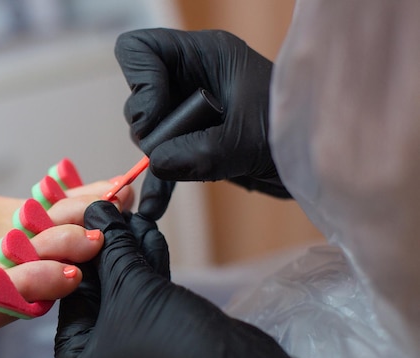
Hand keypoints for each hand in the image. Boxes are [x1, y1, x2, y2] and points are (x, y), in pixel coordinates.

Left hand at [55, 201, 382, 357]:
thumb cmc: (177, 348)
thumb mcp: (136, 293)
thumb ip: (113, 250)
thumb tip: (95, 211)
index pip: (72, 298)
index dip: (81, 253)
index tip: (89, 215)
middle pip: (101, 297)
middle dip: (111, 251)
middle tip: (116, 211)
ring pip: (128, 297)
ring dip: (133, 256)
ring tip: (137, 217)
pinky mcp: (168, 349)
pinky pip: (150, 306)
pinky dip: (151, 274)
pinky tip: (151, 239)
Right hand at [115, 28, 290, 215]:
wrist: (318, 166)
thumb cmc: (296, 135)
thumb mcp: (247, 140)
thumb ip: (199, 152)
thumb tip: (156, 164)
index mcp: (205, 55)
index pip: (141, 51)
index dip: (139, 84)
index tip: (156, 120)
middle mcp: (192, 78)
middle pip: (139, 93)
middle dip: (151, 127)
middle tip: (174, 150)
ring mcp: (191, 111)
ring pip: (149, 130)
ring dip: (156, 158)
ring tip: (178, 179)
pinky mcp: (194, 141)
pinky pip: (163, 157)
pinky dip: (159, 181)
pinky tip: (155, 207)